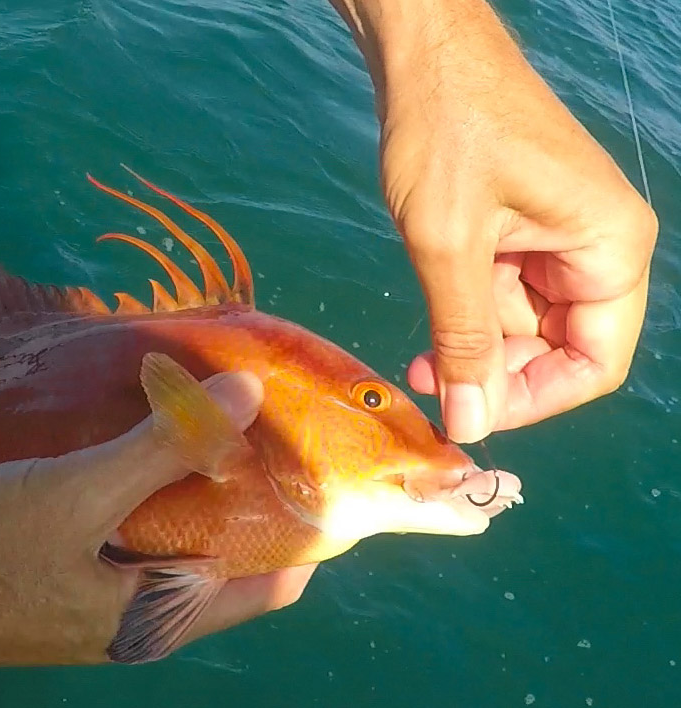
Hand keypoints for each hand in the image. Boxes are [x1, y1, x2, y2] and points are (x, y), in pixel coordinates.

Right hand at [0, 370, 316, 666]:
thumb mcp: (83, 490)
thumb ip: (164, 446)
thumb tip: (244, 394)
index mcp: (164, 617)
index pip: (272, 584)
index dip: (304, 530)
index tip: (314, 471)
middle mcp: (145, 621)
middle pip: (227, 561)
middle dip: (249, 501)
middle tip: (262, 433)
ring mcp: (108, 605)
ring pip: (179, 547)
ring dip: (196, 495)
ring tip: (208, 431)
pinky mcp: (75, 584)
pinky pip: (137, 542)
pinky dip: (151, 500)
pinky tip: (142, 452)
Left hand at [331, 0, 657, 442]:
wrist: (423, 55)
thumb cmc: (446, 131)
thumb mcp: (448, 246)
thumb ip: (463, 339)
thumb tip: (471, 423)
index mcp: (608, 248)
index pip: (595, 361)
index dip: (535, 400)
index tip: (472, 414)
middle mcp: (594, 247)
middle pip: (558, 348)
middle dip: (493, 375)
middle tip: (429, 386)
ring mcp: (556, 237)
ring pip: (521, 327)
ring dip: (470, 347)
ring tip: (415, 359)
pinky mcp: (520, 229)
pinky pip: (500, 295)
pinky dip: (464, 315)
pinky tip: (426, 326)